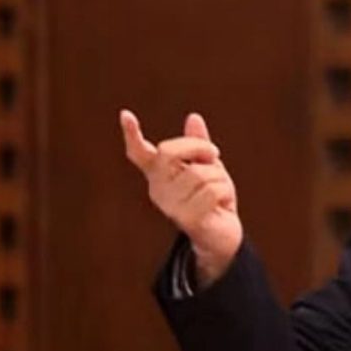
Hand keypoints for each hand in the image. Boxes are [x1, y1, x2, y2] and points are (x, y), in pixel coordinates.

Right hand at [120, 109, 242, 287]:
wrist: (222, 236)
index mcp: (160, 175)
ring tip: (219, 191)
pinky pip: (212, 191)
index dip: (132, 134)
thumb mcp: (209, 167)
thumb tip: (193, 117)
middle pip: (169, 152)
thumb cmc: (213, 199)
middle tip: (214, 153)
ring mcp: (170, 206)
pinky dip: (225, 193)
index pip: (139, 153)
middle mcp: (159, 190)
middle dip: (198, 146)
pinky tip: (222, 205)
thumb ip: (199, 145)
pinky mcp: (186, 219)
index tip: (125, 114)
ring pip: (200, 172)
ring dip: (220, 177)